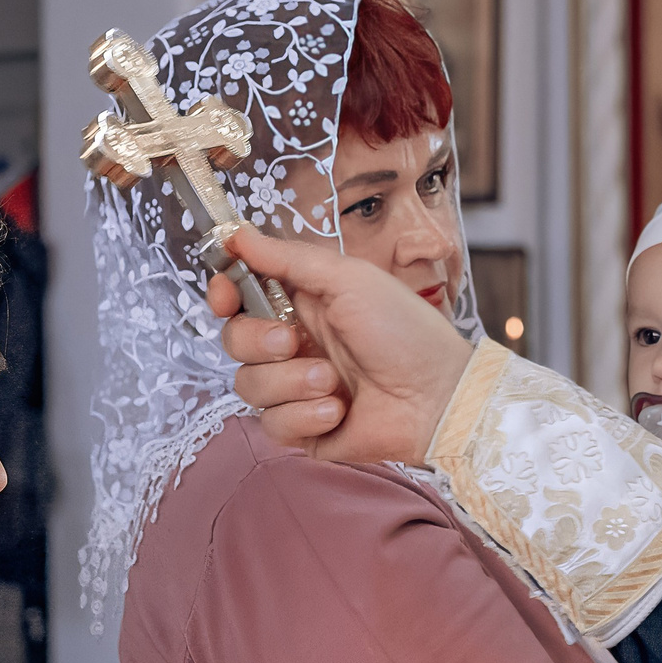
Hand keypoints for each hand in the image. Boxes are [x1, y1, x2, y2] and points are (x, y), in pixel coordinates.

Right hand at [213, 225, 474, 463]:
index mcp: (303, 303)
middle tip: (294, 342)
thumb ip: (288, 258)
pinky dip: (304, 417)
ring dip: (290, 383)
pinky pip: (272, 424)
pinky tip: (338, 411)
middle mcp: (295, 344)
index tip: (224, 296)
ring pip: (248, 386)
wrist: (438, 396)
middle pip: (234, 341)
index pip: (240, 295)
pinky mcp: (304, 429)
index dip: (223, 294)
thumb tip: (237, 233)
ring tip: (334, 383)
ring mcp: (297, 388)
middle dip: (257, 342)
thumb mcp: (349, 280)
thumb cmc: (405, 331)